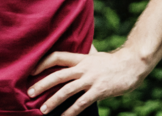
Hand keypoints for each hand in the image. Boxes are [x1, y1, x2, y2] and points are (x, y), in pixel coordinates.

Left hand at [29, 49, 148, 115]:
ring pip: (67, 90)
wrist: (133, 65)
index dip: (42, 63)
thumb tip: (76, 51)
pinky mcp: (99, 91)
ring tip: (42, 110)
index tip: (30, 71)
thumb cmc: (112, 61)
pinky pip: (81, 103)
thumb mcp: (95, 55)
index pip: (55, 57)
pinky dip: (71, 111)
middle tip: (29, 93)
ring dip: (53, 101)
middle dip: (41, 84)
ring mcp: (90, 80)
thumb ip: (83, 56)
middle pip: (57, 75)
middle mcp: (82, 68)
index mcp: (80, 58)